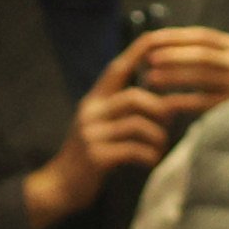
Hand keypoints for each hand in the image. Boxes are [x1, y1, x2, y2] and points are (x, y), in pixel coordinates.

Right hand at [22, 43, 174, 228]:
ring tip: (159, 148)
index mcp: (94, 100)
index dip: (141, 52)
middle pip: (134, 97)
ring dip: (157, 137)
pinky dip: (149, 156)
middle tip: (169, 124)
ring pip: (138, 125)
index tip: (165, 42)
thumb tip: (163, 102)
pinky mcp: (96, 157)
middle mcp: (91, 111)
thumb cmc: (90, 156)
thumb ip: (123, 110)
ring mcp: (92, 134)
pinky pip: (134, 150)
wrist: (60, 187)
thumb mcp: (102, 126)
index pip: (118, 67)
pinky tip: (150, 163)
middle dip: (159, 110)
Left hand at [120, 25, 228, 114]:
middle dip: (171, 55)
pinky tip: (165, 104)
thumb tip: (169, 46)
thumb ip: (209, 52)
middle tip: (147, 59)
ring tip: (149, 79)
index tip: (151, 39)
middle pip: (200, 53)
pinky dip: (183, 102)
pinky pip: (203, 102)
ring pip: (201, 76)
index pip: (201, 36)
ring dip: (173, 76)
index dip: (175, 37)